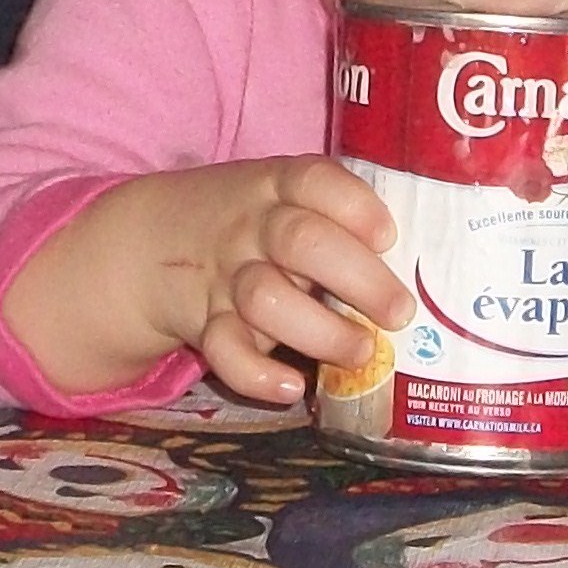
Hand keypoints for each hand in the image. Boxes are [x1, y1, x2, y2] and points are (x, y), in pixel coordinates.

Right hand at [3, 156, 413, 403]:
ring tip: (362, 352)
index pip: (315, 180)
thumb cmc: (251, 221)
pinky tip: (293, 387)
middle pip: (302, 241)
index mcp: (278, 185)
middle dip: (358, 278)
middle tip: (400, 312)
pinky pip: (224, 352)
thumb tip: (421, 264)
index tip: (390, 236)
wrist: (146, 242)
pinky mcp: (204, 324)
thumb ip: (336, 220)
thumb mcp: (280, 197)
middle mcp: (252, 226)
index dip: (356, 206)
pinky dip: (257, 374)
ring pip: (266, 299)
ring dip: (320, 331)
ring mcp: (226, 275)